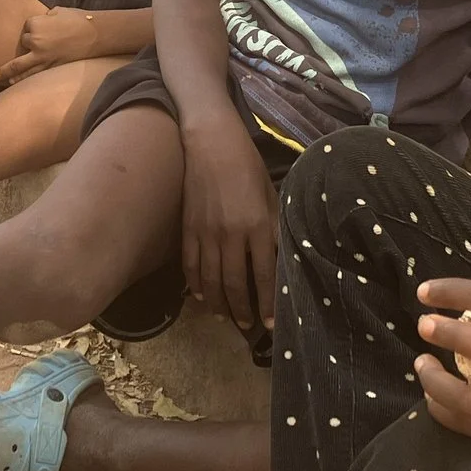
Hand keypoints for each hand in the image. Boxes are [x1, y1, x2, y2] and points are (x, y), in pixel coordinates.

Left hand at [0, 9, 101, 84]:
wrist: (96, 34)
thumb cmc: (78, 19)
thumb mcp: (58, 11)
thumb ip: (44, 17)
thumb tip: (41, 21)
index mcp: (36, 24)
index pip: (26, 28)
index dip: (33, 28)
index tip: (43, 28)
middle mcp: (36, 41)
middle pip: (20, 46)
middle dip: (6, 60)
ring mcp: (43, 56)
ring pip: (20, 66)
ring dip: (6, 73)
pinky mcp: (52, 66)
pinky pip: (34, 73)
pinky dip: (23, 78)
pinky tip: (14, 82)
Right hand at [179, 118, 276, 334]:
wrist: (212, 144)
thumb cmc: (249, 167)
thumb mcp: (271, 196)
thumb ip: (275, 228)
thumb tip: (282, 257)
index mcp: (258, 226)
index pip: (265, 275)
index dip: (268, 302)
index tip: (270, 324)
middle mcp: (232, 234)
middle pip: (235, 283)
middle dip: (242, 309)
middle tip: (247, 326)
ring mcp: (206, 233)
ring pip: (211, 279)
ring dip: (219, 303)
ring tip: (225, 317)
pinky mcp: (188, 228)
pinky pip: (191, 264)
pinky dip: (196, 283)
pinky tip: (201, 295)